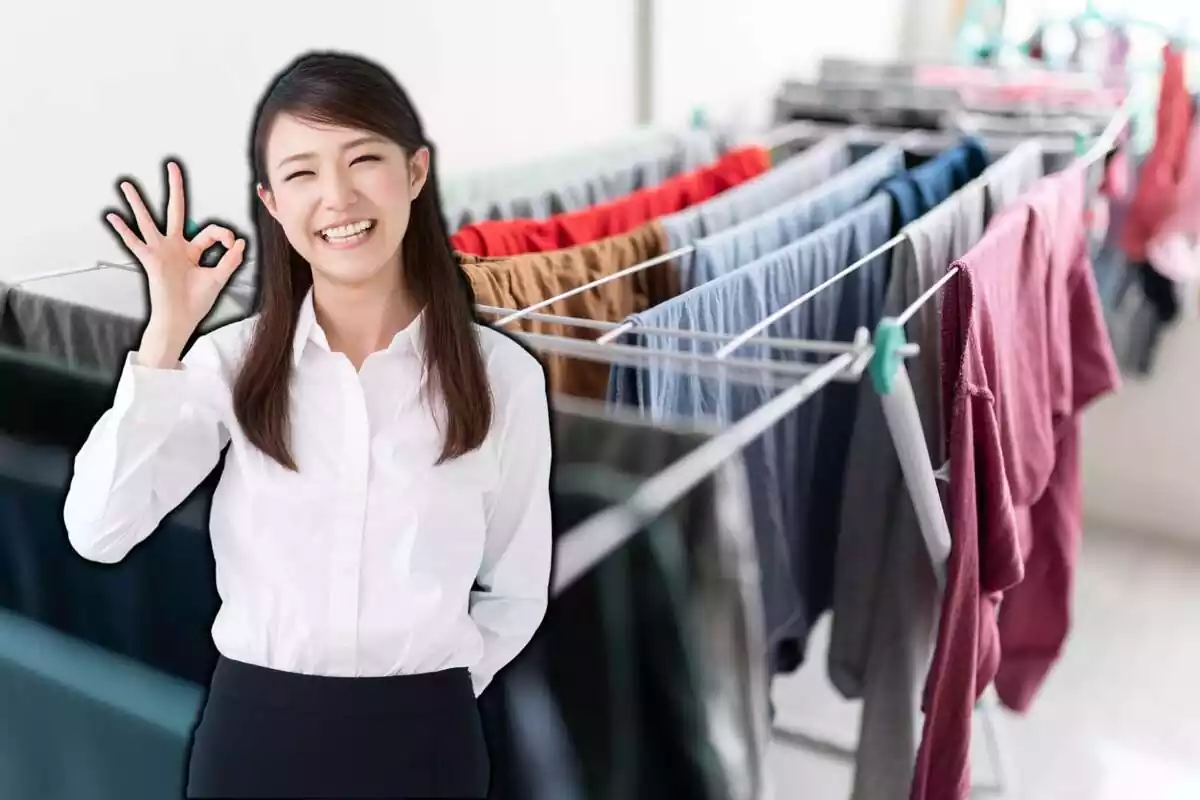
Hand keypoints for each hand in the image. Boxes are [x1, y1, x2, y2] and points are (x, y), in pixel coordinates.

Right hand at [107, 161, 245, 360]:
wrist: (181, 319)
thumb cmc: (196, 302)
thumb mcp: (218, 278)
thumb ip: (230, 259)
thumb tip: (242, 241)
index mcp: (193, 251)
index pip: (211, 231)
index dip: (225, 235)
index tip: (233, 244)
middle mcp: (175, 247)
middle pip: (176, 210)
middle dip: (175, 188)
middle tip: (173, 166)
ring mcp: (161, 251)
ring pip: (148, 221)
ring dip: (138, 202)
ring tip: (126, 185)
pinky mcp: (151, 260)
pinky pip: (135, 242)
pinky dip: (124, 230)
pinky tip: (113, 216)